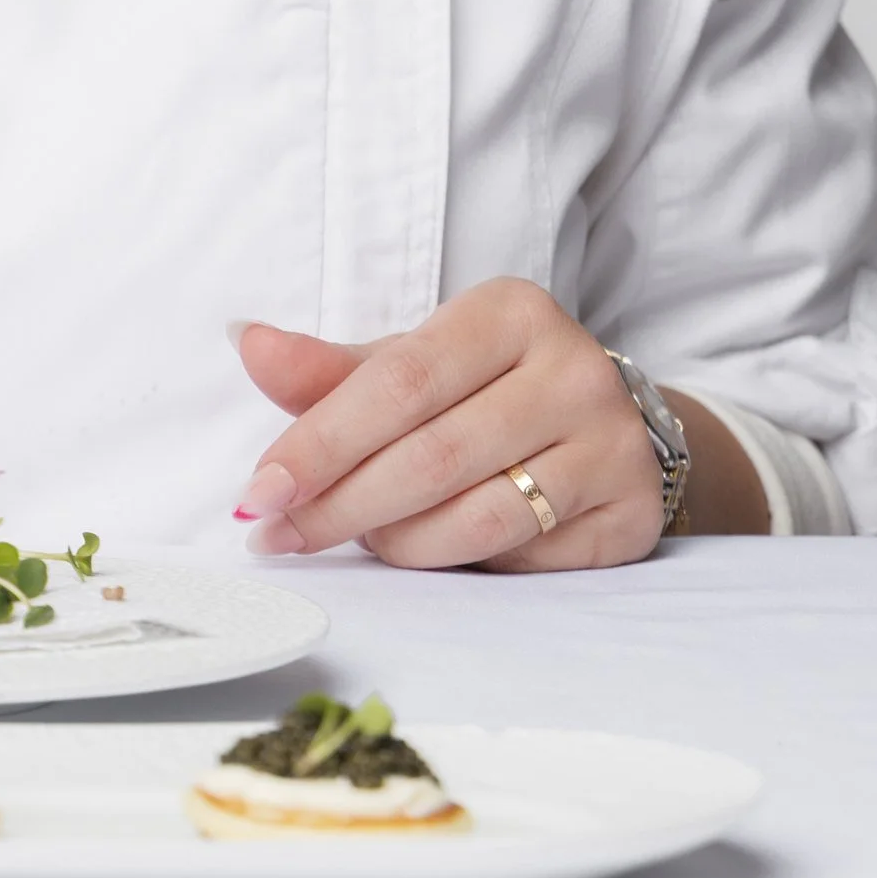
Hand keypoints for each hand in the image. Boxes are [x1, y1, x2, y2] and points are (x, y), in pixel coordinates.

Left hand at [232, 280, 665, 571]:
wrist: (608, 425)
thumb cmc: (487, 388)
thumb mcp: (414, 363)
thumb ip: (331, 368)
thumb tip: (246, 339)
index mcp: (512, 312)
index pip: (399, 383)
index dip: (321, 442)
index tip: (259, 491)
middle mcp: (573, 372)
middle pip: (432, 457)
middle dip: (339, 507)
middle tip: (277, 536)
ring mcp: (611, 446)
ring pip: (476, 520)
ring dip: (395, 542)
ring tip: (356, 539)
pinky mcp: (630, 515)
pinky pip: (522, 559)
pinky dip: (460, 564)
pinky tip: (430, 549)